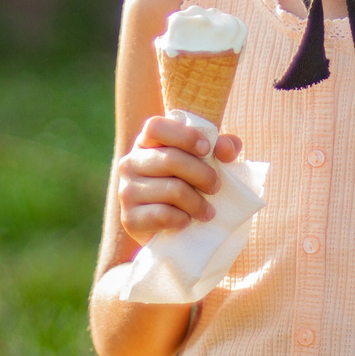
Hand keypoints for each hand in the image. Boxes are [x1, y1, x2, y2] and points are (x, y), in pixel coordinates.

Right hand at [112, 115, 242, 243]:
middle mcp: (130, 163)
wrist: (168, 228)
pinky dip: (182, 219)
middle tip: (216, 187)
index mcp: (145, 142)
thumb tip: (227, 148)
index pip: (155, 127)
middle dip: (202, 174)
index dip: (184, 135)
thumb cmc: (187, 185)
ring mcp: (126, 190)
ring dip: (198, 203)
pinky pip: (163, 215)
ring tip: (207, 211)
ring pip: (172, 190)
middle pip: (171, 159)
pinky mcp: (129, 218)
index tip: (206, 149)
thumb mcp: (205, 161)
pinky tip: (187, 221)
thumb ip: (221, 148)